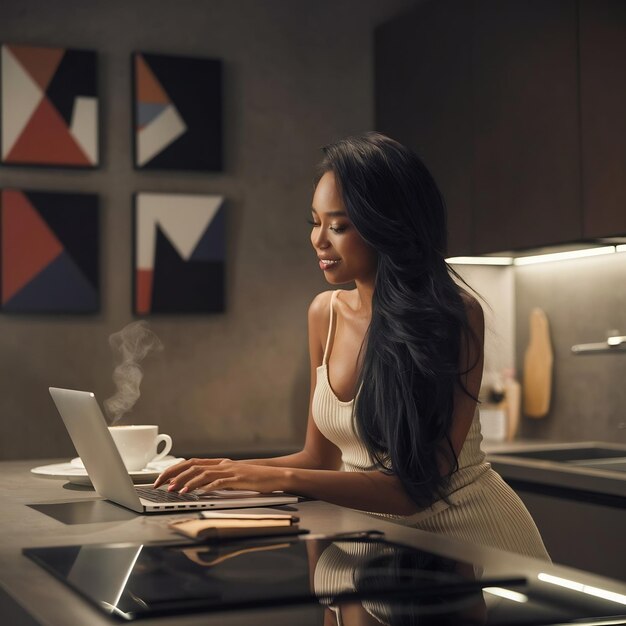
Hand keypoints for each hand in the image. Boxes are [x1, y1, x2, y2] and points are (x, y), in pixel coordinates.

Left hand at [154, 458, 289, 493]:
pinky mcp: (238, 479)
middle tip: (161, 485)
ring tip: (175, 490)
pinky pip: (220, 482)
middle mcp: (222, 464)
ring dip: (187, 482)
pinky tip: (199, 493)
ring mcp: (230, 470)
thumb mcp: (232, 478)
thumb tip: (199, 488)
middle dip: (174, 474)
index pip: (191, 463)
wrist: (274, 476)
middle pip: (193, 465)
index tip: (161, 479)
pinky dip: (208, 487)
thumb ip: (217, 480)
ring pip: (203, 473)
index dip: (174, 469)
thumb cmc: (254, 479)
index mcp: (219, 463)